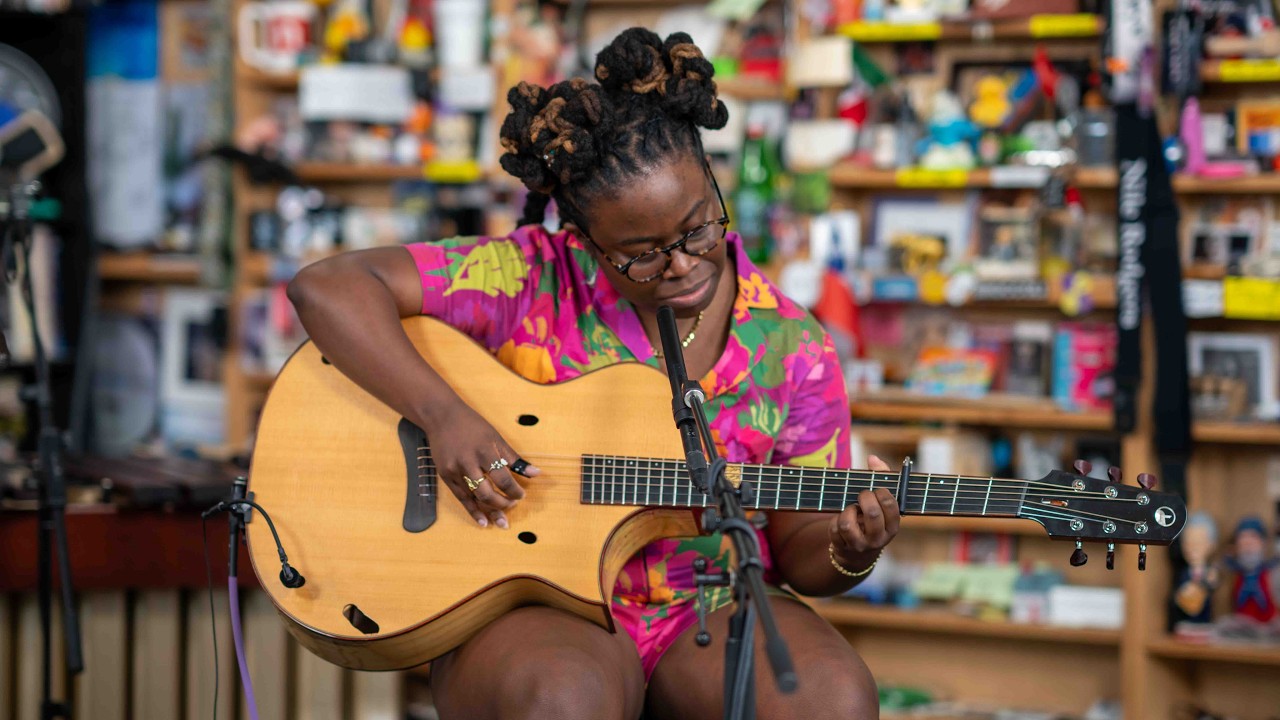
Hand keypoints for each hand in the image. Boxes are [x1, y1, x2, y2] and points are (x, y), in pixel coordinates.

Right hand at [424, 399, 539, 528]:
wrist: (441, 417)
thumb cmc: (472, 425)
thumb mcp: (496, 437)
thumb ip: (514, 458)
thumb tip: (536, 474)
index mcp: (484, 451)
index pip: (502, 478)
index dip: (514, 491)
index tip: (521, 495)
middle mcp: (467, 463)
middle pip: (487, 492)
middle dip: (502, 504)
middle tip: (512, 506)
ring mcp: (454, 471)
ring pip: (474, 498)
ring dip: (489, 512)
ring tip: (501, 522)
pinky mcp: (445, 476)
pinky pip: (461, 498)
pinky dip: (472, 511)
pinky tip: (483, 522)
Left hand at [828, 455, 899, 567]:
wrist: (858, 553)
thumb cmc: (871, 520)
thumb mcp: (881, 505)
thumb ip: (880, 478)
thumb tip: (872, 458)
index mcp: (892, 527)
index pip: (892, 506)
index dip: (882, 492)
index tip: (877, 489)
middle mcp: (878, 538)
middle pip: (872, 514)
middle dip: (864, 498)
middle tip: (862, 495)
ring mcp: (859, 545)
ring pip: (848, 523)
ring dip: (847, 510)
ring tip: (851, 509)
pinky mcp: (842, 547)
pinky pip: (834, 529)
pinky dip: (835, 520)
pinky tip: (841, 519)